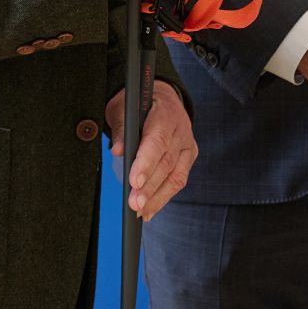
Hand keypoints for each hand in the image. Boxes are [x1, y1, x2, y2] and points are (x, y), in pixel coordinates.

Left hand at [105, 80, 195, 219]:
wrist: (162, 96)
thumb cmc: (139, 104)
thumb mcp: (124, 109)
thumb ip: (122, 130)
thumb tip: (118, 151)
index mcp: (165, 114)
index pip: (157, 141)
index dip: (146, 163)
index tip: (134, 182)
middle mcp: (181, 130)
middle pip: (166, 163)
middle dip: (150, 187)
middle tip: (134, 205)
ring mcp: (188, 145)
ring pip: (176, 175)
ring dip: (157, 197)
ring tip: (140, 212)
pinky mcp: (189, 157)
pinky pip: (179, 180)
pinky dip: (164, 197)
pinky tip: (149, 211)